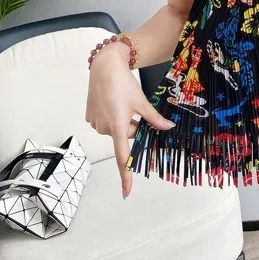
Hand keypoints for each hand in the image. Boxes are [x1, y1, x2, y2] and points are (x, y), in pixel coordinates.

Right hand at [85, 45, 174, 197]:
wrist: (104, 67)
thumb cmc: (124, 83)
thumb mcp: (142, 102)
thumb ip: (154, 118)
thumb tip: (167, 128)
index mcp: (118, 126)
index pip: (123, 157)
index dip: (126, 176)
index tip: (127, 192)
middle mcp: (105, 128)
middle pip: (125, 136)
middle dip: (133, 127)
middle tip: (135, 109)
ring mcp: (96, 123)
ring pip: (116, 129)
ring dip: (123, 121)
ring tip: (122, 101)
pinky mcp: (90, 117)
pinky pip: (106, 123)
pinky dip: (112, 116)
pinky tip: (112, 102)